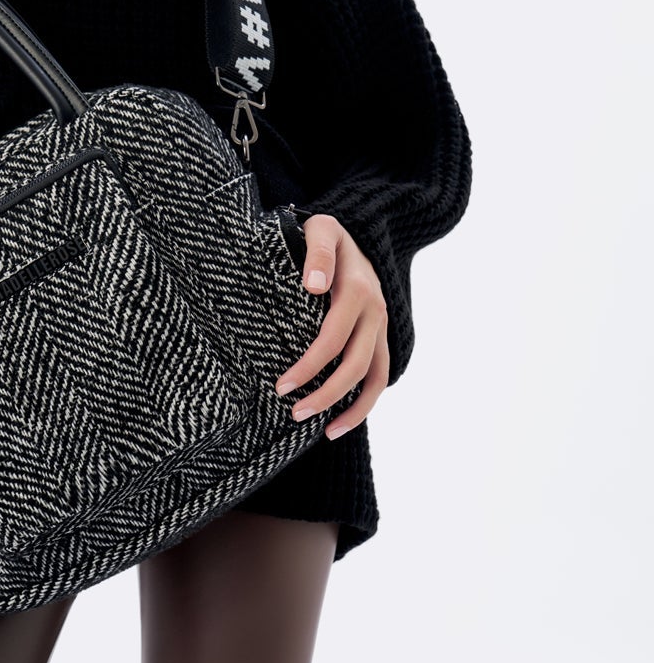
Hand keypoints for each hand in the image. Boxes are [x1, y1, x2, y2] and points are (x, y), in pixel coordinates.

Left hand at [274, 212, 389, 440]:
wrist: (356, 232)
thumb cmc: (325, 234)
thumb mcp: (319, 230)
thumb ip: (318, 253)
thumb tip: (314, 284)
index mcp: (358, 291)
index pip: (332, 339)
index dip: (308, 367)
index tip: (282, 387)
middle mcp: (375, 314)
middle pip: (355, 366)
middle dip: (326, 394)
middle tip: (294, 414)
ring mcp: (381, 328)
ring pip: (375, 378)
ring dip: (354, 409)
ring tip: (326, 433)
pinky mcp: (380, 337)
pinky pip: (380, 376)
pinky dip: (366, 402)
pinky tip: (342, 420)